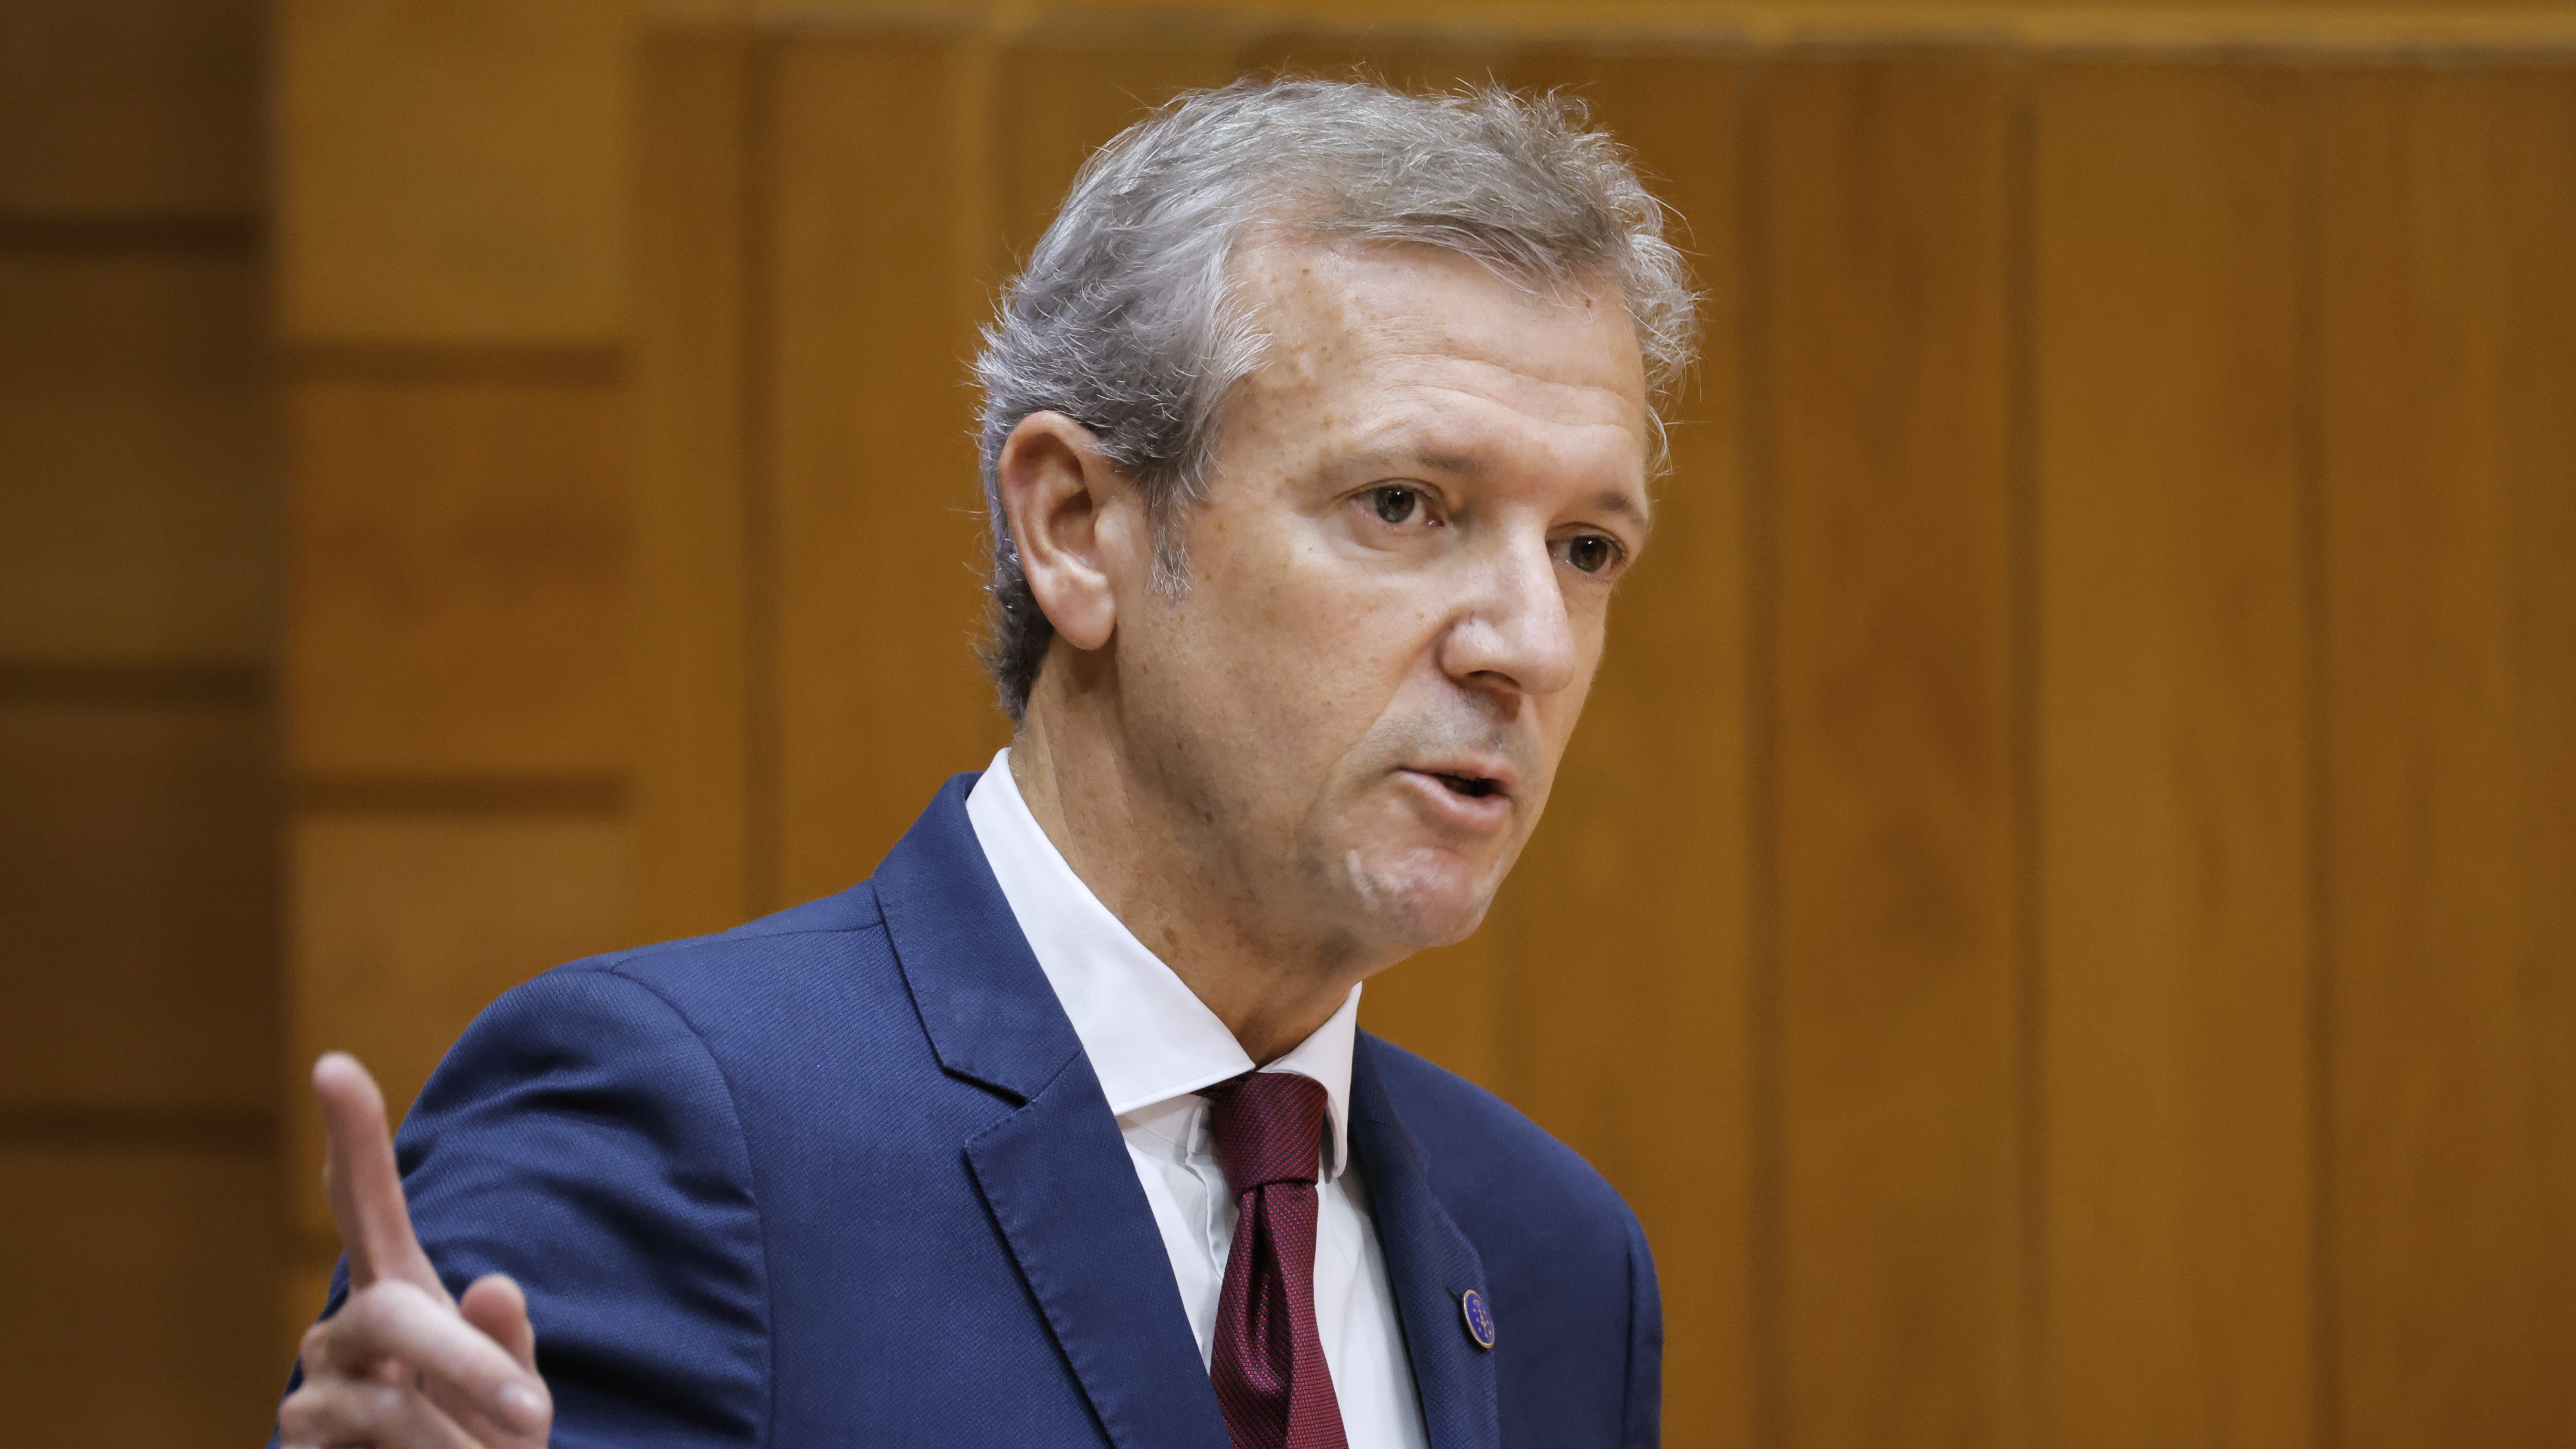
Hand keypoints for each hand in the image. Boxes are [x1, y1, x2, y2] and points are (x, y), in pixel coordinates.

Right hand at [279, 1053, 553, 1447]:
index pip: (365, 1204)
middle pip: (395, 1315)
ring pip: (392, 1402)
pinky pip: (372, 1447)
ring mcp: (315, 1385)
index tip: (333, 1065)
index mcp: (401, 1291)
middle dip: (468, 1364)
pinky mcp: (297, 1443)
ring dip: (459, 1444)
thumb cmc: (482, 1443)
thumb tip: (494, 1284)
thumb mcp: (514, 1398)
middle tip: (533, 1415)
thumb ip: (507, 1346)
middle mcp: (348, 1327)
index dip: (351, 1137)